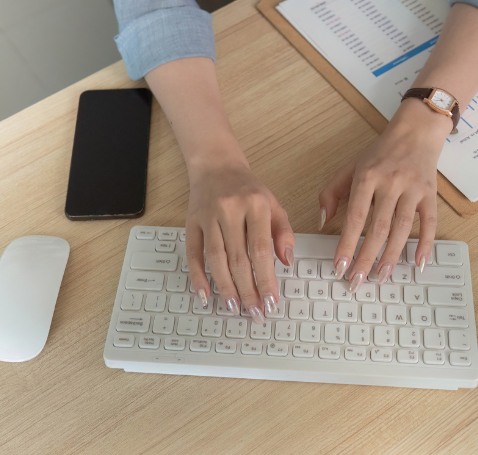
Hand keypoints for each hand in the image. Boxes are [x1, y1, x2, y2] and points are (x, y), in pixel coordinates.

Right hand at [184, 156, 293, 323]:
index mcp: (256, 204)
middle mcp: (230, 209)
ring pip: (216, 258)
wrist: (216, 165)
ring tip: (235, 307)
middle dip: (247, 289)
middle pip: (238, 258)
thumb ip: (283, 232)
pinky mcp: (191, 222)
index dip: (266, 278)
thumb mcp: (274, 204)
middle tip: (255, 312)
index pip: (261, 249)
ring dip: (225, 287)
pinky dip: (198, 276)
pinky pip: (193, 253)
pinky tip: (205, 294)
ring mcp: (208, 216)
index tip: (271, 300)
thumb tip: (287, 262)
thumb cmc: (249, 190)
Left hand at [318, 98, 448, 289]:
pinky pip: (430, 222)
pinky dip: (427, 244)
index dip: (347, 244)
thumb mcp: (350, 166)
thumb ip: (331, 192)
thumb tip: (322, 222)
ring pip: (402, 228)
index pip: (355, 217)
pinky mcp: (430, 194)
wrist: (416, 131)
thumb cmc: (380, 153)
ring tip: (381, 277)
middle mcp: (390, 183)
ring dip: (392, 256)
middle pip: (378, 228)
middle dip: (366, 258)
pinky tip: (420, 263)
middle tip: (357, 281)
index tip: (340, 266)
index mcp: (367, 176)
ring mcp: (412, 189)